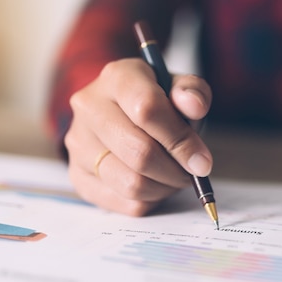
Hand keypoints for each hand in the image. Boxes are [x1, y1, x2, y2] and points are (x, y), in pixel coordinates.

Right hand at [64, 58, 212, 215]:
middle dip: (176, 171)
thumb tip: (194, 106)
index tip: (202, 161)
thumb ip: (193, 93)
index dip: (180, 140)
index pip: (147, 110)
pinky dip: (150, 200)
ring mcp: (78, 143)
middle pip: (140, 153)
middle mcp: (89, 108)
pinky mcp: (79, 176)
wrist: (122, 114)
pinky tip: (156, 184)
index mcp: (117, 77)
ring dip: (165, 188)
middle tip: (192, 173)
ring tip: (175, 177)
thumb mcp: (179, 89)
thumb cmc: (157, 101)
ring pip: (132, 183)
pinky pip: (124, 203)